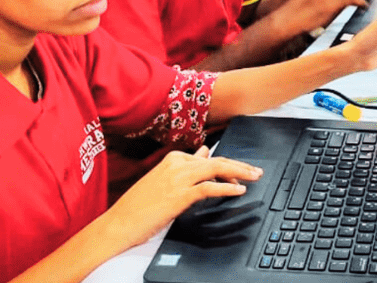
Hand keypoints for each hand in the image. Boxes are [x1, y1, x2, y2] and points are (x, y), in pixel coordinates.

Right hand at [101, 147, 262, 248]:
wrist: (119, 222)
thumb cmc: (140, 204)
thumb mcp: (164, 179)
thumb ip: (185, 166)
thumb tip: (203, 153)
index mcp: (173, 159)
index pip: (209, 158)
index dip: (228, 166)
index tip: (239, 174)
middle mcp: (177, 164)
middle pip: (217, 160)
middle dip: (240, 165)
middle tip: (257, 171)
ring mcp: (178, 179)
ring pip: (217, 169)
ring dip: (240, 172)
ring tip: (254, 178)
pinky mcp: (179, 195)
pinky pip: (209, 188)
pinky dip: (227, 188)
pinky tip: (239, 191)